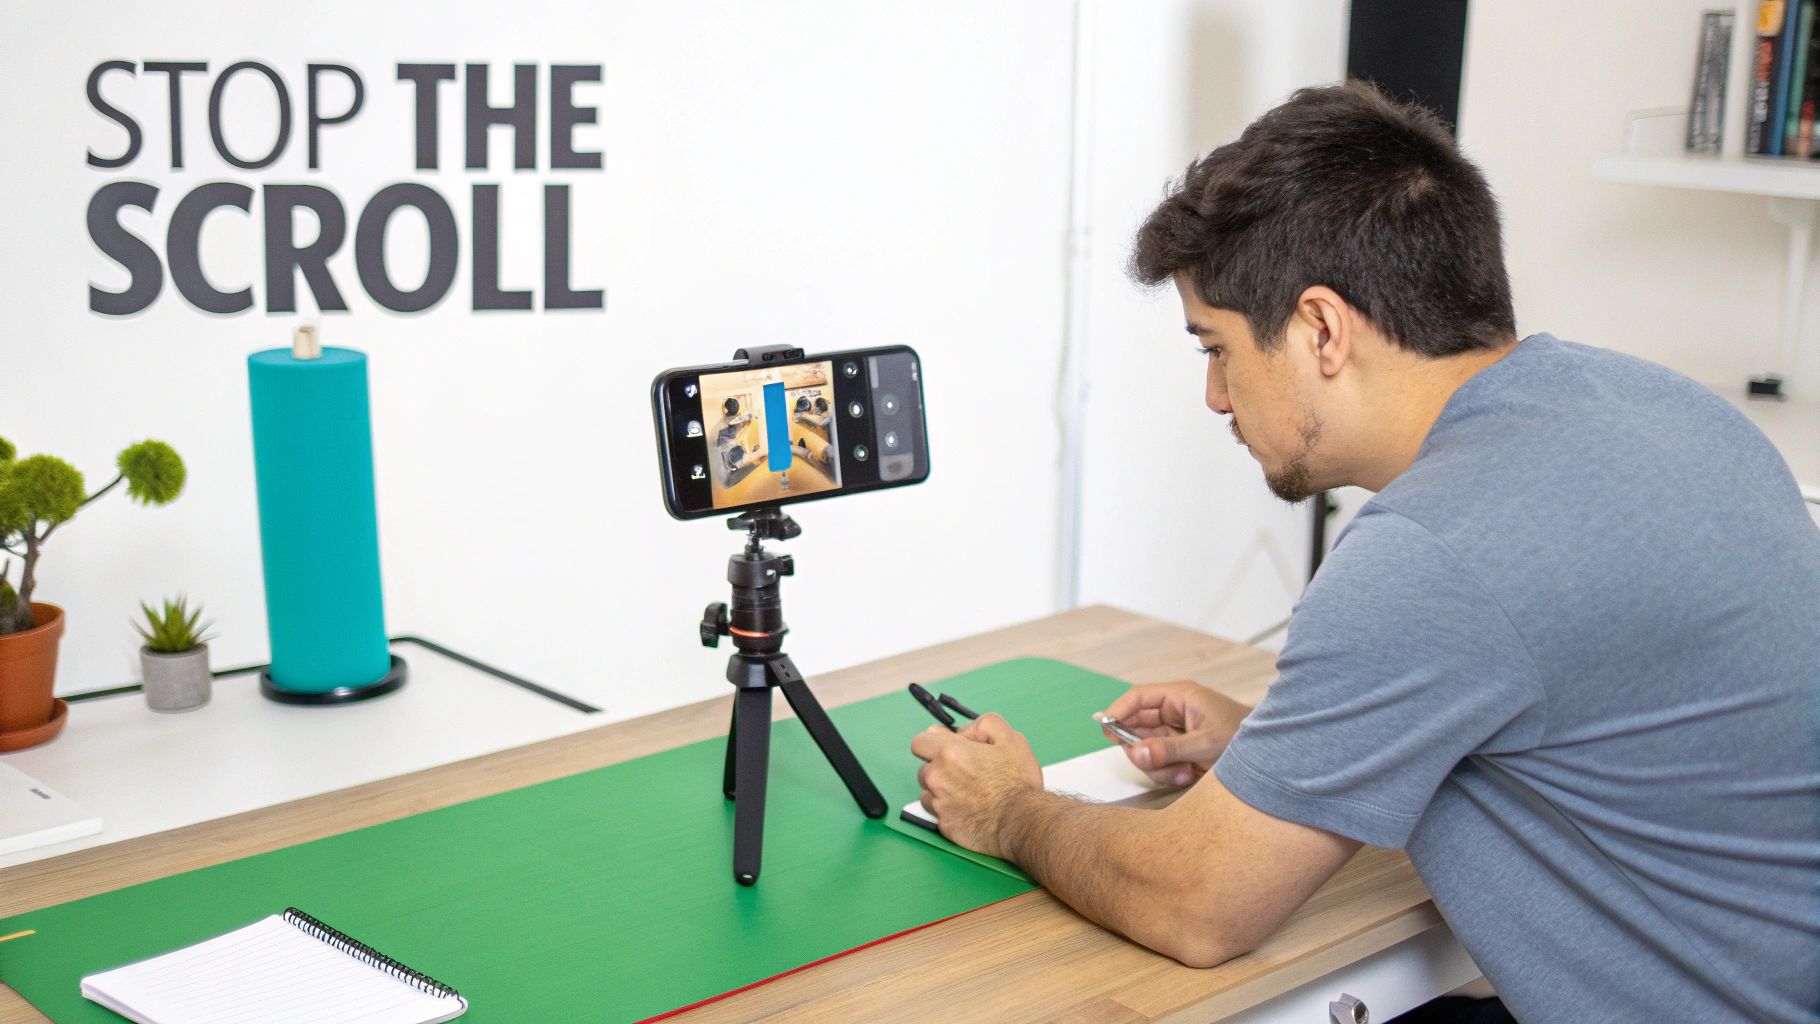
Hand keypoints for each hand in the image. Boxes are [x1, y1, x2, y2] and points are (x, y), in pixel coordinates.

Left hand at [909, 713, 1042, 858]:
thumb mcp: (1010, 738)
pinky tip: (968, 808)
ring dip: (941, 789)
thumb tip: (963, 731)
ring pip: (928, 792)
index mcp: (950, 753)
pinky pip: (937, 813)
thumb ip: (983, 724)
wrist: (1022, 821)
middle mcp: (938, 778)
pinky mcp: (944, 825)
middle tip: (965, 772)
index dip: (934, 743)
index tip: (947, 748)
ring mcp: (939, 803)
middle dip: (939, 768)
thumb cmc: (1018, 782)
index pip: (920, 742)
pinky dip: (948, 810)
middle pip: (924, 768)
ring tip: (968, 791)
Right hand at [1100, 682, 1249, 788]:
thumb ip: (1170, 749)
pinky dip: (1167, 774)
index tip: (1104, 727)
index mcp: (1180, 697)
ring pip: (1145, 750)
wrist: (1271, 759)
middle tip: (1150, 761)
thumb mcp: (1206, 743)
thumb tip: (1138, 753)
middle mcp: (1173, 713)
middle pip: (1136, 727)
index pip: (1138, 698)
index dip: (1118, 711)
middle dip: (1141, 749)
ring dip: (1158, 766)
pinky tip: (1187, 776)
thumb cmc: (1245, 739)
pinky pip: (1158, 763)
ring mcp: (1175, 734)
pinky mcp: (1179, 752)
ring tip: (1182, 773)